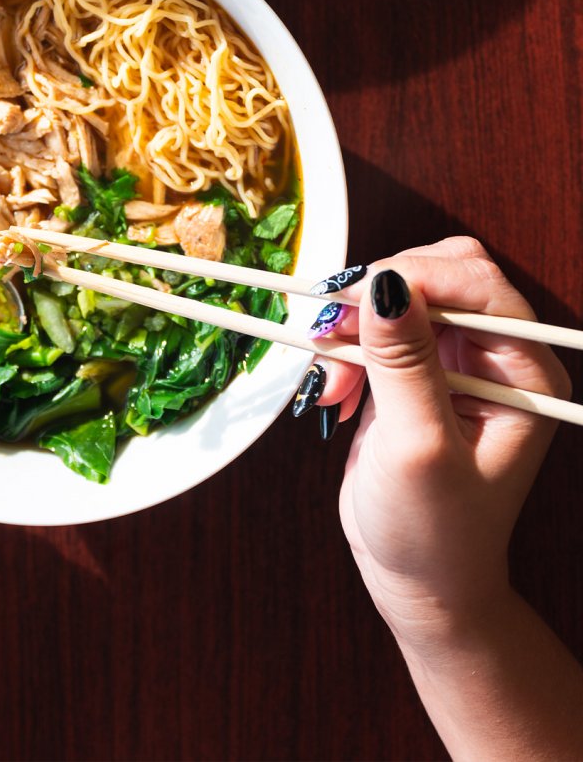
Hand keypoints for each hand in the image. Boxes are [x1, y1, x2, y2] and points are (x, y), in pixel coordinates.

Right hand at [319, 237, 570, 654]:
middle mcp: (496, 358)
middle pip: (440, 275)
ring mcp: (453, 361)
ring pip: (400, 293)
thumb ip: (403, 362)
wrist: (416, 579)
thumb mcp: (418, 447)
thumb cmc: (435, 531)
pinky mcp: (413, 370)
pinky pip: (375, 326)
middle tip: (333, 328)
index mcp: (524, 374)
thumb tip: (385, 284)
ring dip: (355, 323)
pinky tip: (332, 389)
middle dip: (380, 294)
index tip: (358, 295)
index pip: (480, 287)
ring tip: (330, 375)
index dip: (419, 277)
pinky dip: (345, 345)